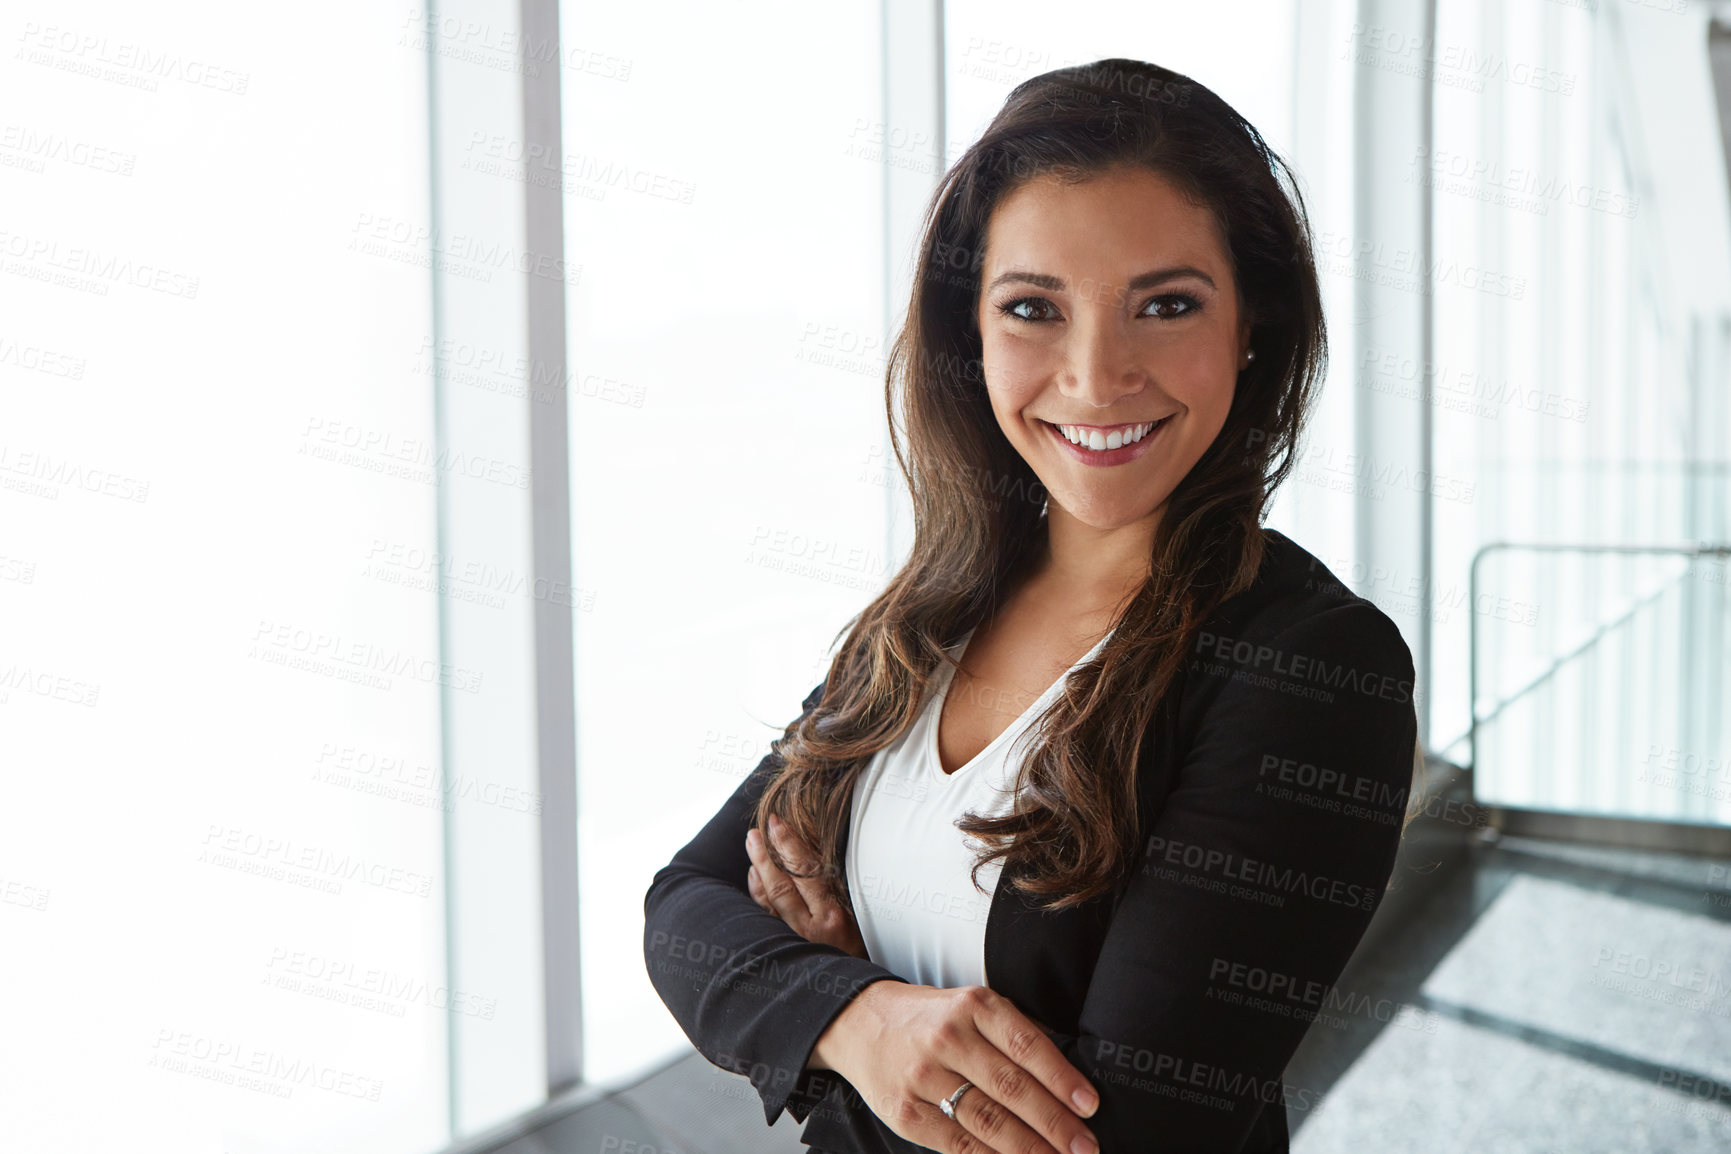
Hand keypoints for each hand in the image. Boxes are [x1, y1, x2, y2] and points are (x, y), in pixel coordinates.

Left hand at [746, 813, 869, 959]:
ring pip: (769, 902)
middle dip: (765, 855)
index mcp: (834, 917)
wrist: (863, 994)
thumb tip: (825, 850)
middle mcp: (811, 930)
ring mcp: (796, 942)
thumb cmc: (872, 948)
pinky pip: (767, 918)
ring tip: (752, 845)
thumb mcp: (868, 916)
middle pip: (781, 885)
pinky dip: (759, 895)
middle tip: (755, 832)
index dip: (789, 844)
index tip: (777, 822)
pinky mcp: (789, 949)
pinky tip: (755, 878)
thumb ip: (847, 888)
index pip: (806, 871)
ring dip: (758, 871)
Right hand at [811, 979, 1100, 1153]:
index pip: (1026, 1045)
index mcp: (973, 1006)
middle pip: (1010, 1088)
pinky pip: (957, 1144)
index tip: (1089, 1105)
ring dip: (1029, 1149)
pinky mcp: (905, 1112)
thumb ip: (1014, 1034)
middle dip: (1054, 1123)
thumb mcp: (970, 1006)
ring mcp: (923, 1077)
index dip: (1061, 1078)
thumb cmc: (930, 1018)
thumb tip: (1066, 1079)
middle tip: (1085, 1147)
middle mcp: (947, 1038)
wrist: (858, 1021)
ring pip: (987, 1120)